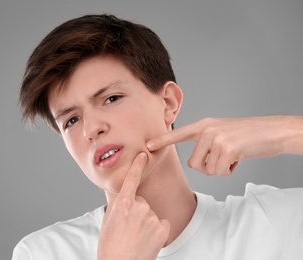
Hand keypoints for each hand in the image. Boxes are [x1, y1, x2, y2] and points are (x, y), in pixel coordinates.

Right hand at [97, 152, 169, 259]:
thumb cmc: (110, 246)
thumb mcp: (108, 220)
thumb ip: (116, 204)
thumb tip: (121, 192)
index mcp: (123, 203)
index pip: (132, 179)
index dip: (137, 165)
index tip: (142, 155)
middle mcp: (139, 207)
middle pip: (141, 201)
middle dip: (136, 211)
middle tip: (128, 228)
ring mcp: (152, 218)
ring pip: (150, 213)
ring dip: (145, 222)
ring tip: (135, 237)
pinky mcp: (162, 229)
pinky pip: (161, 223)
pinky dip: (156, 230)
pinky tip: (146, 240)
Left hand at [146, 116, 302, 175]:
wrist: (271, 132)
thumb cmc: (246, 135)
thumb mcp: (221, 132)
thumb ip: (205, 141)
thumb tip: (196, 162)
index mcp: (203, 125)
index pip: (178, 134)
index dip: (162, 141)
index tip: (147, 145)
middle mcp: (207, 130)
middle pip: (194, 164)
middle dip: (208, 168)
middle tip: (223, 159)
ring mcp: (216, 138)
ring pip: (207, 169)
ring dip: (220, 169)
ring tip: (232, 156)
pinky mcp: (226, 148)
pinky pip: (220, 171)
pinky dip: (230, 170)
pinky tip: (239, 158)